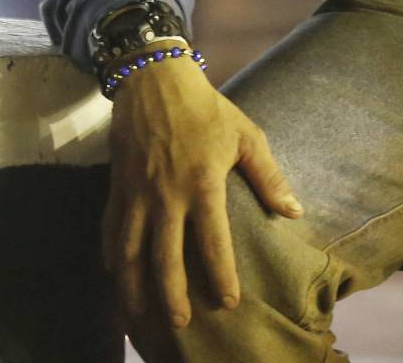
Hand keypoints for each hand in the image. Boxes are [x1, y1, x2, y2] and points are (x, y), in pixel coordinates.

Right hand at [102, 55, 301, 357]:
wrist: (154, 80)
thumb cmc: (208, 108)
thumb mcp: (246, 135)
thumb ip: (269, 177)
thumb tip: (293, 212)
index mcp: (202, 183)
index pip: (213, 241)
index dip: (221, 276)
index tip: (228, 303)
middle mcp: (166, 194)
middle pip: (165, 257)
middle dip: (172, 295)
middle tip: (181, 323)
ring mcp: (137, 192)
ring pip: (130, 251)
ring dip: (133, 286)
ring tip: (139, 314)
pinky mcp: (117, 186)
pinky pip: (109, 228)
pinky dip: (110, 255)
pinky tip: (115, 274)